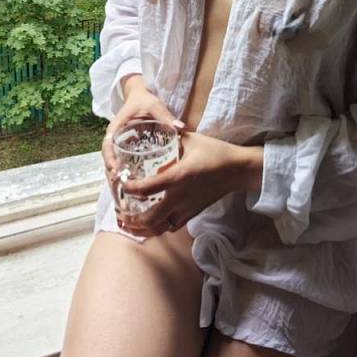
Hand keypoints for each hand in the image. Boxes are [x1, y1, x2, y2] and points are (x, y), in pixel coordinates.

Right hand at [101, 85, 184, 190]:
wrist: (140, 96)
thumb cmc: (145, 101)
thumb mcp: (155, 107)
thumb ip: (166, 117)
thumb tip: (181, 128)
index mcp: (116, 128)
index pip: (107, 146)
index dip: (109, 159)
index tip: (115, 171)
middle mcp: (114, 139)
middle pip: (109, 160)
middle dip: (113, 175)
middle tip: (123, 188)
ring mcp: (119, 145)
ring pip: (114, 164)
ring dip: (118, 178)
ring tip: (127, 192)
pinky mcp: (126, 149)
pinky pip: (122, 163)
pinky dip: (126, 174)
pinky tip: (136, 186)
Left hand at [116, 130, 243, 236]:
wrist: (237, 170)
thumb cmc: (215, 152)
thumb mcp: (191, 140)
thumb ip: (171, 138)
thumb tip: (156, 129)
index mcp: (178, 177)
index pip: (147, 189)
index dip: (130, 189)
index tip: (122, 184)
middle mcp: (180, 197)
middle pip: (150, 217)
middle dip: (131, 219)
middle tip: (119, 213)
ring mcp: (187, 208)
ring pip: (160, 227)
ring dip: (143, 227)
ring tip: (129, 223)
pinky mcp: (193, 213)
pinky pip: (171, 226)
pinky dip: (159, 226)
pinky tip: (151, 220)